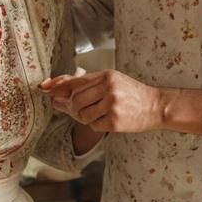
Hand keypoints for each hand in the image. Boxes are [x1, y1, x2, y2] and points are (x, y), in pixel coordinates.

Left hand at [40, 70, 161, 133]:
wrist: (156, 106)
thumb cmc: (132, 93)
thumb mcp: (111, 81)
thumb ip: (86, 84)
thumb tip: (57, 93)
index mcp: (106, 76)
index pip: (75, 82)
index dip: (58, 87)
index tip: (45, 89)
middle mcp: (108, 89)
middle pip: (76, 100)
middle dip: (72, 107)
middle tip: (75, 109)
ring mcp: (112, 106)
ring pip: (82, 115)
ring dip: (84, 117)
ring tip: (96, 113)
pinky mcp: (115, 122)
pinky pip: (93, 125)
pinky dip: (95, 124)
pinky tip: (106, 119)